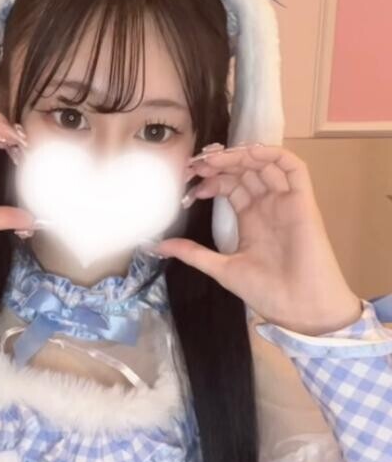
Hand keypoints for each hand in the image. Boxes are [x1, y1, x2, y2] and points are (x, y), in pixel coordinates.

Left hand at [153, 143, 362, 334]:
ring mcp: (285, 201)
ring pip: (265, 164)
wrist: (299, 307)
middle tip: (194, 166)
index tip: (187, 183)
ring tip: (214, 159)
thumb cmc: (266, 291)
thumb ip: (192, 253)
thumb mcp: (221, 268)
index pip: (230, 185)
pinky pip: (292, 168)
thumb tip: (158, 247)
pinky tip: (248, 154)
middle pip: (244, 171)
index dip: (209, 178)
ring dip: (240, 156)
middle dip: (218, 163)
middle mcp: (268, 206)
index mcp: (251, 219)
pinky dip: (273, 154)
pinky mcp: (303, 201)